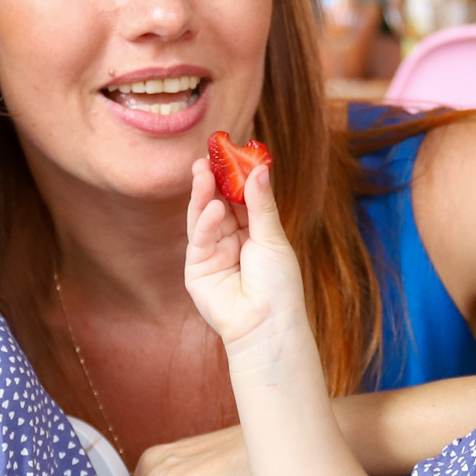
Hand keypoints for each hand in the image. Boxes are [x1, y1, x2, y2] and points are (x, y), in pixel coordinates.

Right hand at [183, 158, 308, 366]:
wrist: (266, 324)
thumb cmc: (278, 284)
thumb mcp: (272, 238)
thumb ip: (261, 204)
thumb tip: (260, 169)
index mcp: (254, 232)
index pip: (241, 198)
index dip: (235, 176)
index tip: (231, 151)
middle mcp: (231, 240)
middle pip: (218, 203)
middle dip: (213, 180)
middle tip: (208, 156)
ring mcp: (212, 253)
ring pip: (203, 216)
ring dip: (202, 194)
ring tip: (202, 171)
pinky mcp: (196, 268)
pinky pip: (199, 239)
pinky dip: (205, 221)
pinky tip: (212, 207)